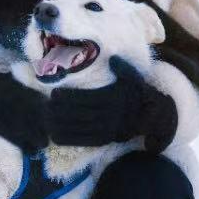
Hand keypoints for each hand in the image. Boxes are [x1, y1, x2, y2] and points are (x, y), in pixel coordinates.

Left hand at [45, 57, 177, 151]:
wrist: (152, 118)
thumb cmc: (138, 94)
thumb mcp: (133, 78)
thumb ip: (122, 67)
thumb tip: (112, 57)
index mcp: (115, 98)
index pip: (87, 98)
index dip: (69, 97)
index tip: (54, 93)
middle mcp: (111, 115)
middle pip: (81, 114)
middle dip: (60, 111)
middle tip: (46, 106)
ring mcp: (108, 129)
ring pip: (80, 128)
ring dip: (61, 125)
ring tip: (46, 119)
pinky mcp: (105, 140)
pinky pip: (84, 141)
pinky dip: (69, 139)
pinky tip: (55, 134)